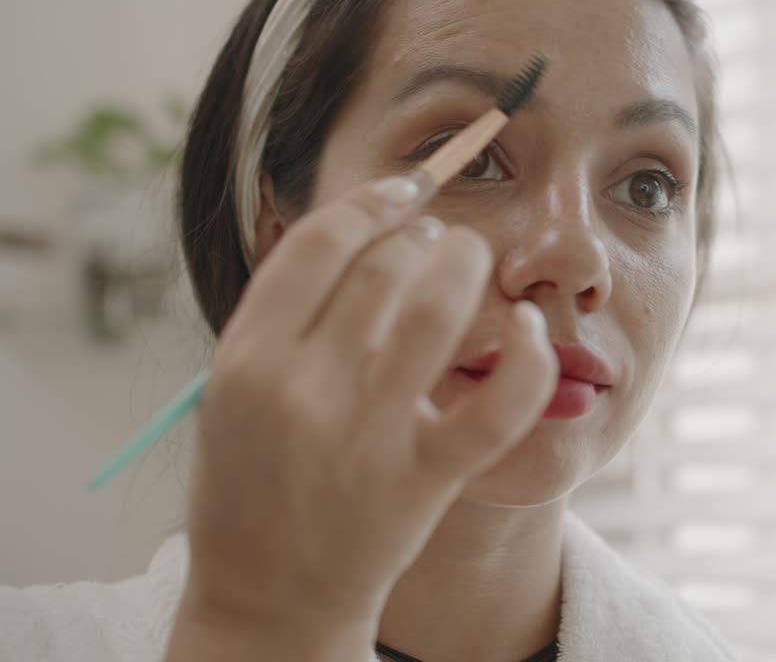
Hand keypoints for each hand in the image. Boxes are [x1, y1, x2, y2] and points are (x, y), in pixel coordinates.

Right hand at [178, 177, 557, 629]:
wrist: (268, 595)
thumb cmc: (253, 482)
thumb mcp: (237, 389)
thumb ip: (287, 314)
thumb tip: (366, 227)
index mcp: (248, 359)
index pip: (322, 243)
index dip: (373, 201)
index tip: (406, 189)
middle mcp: (305, 389)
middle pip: (384, 266)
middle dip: (423, 234)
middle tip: (437, 238)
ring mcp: (368, 436)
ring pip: (437, 310)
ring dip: (466, 267)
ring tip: (469, 261)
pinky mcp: (425, 479)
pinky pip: (497, 405)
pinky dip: (527, 358)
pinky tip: (528, 330)